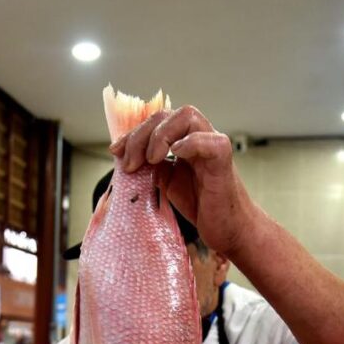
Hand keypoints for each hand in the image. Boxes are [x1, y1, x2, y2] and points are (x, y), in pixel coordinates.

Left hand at [109, 106, 258, 257]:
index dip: (132, 133)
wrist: (227, 228)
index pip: (155, 122)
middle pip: (167, 114)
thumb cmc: (202, 205)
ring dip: (161, 135)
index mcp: (184, 140)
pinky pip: (209, 141)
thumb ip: (152, 166)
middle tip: (130, 162)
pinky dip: (189, 143)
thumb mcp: (167, 182)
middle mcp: (199, 136)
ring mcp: (212, 145)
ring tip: (151, 160)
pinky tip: (175, 156)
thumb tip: (126, 157)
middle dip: (141, 135)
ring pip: (187, 116)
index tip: (115, 151)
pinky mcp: (223, 160)